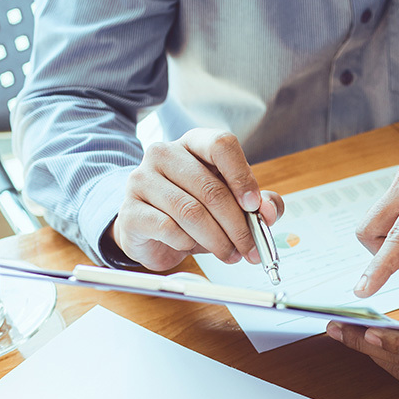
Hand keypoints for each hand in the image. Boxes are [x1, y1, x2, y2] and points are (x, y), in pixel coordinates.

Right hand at [112, 128, 283, 270]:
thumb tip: (269, 211)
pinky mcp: (130, 211)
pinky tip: (192, 247)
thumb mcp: (230, 204)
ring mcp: (142, 180)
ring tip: (230, 254)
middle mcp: (164, 154)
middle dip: (237, 225)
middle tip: (250, 248)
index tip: (254, 206)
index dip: (242, 176)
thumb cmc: (193, 212)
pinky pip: (168, 229)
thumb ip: (257, 204)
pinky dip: (187, 243)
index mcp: (193, 144)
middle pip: (211, 188)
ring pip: (191, 212)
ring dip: (218, 240)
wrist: (148, 232)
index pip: (221, 145)